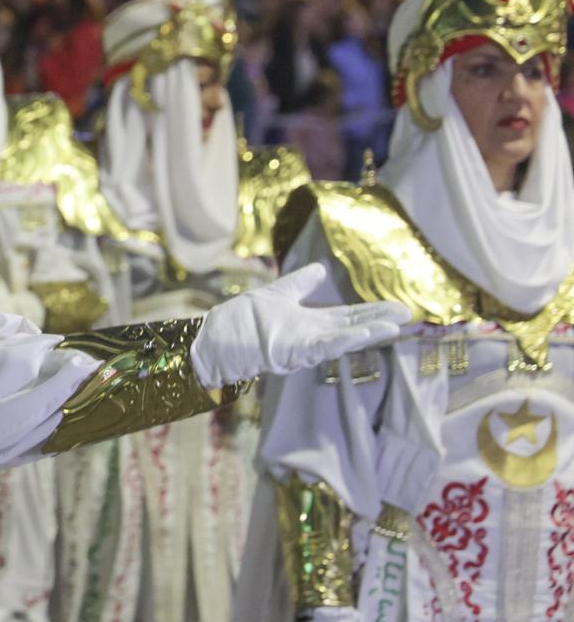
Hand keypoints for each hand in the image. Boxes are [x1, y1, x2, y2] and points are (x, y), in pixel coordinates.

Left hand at [192, 264, 409, 388]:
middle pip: (351, 326)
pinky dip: (343, 341)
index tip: (400, 306)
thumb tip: (321, 269)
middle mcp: (310, 335)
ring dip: (368, 333)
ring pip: (341, 339)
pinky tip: (364, 335)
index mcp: (309, 322)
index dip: (372, 311)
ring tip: (395, 326)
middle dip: (379, 321)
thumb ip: (299, 284)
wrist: (211, 341)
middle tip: (410, 315)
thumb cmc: (240, 322)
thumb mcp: (276, 296)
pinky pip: (322, 346)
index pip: (347, 316)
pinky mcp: (290, 352)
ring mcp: (302, 345)